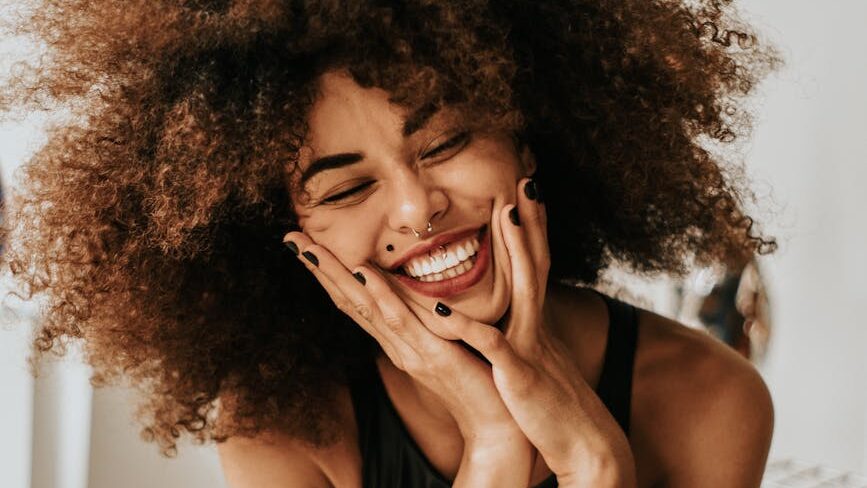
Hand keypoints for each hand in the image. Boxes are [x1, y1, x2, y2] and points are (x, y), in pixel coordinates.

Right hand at [282, 229, 535, 476]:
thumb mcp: (446, 342)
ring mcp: (410, 350)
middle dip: (319, 269)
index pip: (355, 300)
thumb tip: (416, 290)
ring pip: (365, 307)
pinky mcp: (433, 356)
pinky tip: (365, 274)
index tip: (307, 244)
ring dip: (336, 276)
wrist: (496, 424)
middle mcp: (395, 344)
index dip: (330, 273)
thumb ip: (428, 319)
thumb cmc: (476, 380)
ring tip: (310, 249)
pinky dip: (381, 296)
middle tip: (291, 238)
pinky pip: (403, 322)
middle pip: (349, 300)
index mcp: (397, 339)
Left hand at [443, 178, 637, 485]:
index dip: (531, 230)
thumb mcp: (540, 362)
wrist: (586, 448)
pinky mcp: (519, 375)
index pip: (535, 267)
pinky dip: (469, 327)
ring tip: (507, 215)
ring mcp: (530, 347)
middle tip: (526, 180)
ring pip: (524, 290)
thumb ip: (526, 336)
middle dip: (531, 222)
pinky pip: (493, 346)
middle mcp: (536, 327)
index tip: (526, 194)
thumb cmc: (554, 408)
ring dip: (517, 252)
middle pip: (536, 264)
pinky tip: (444, 308)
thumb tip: (519, 318)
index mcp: (535, 324)